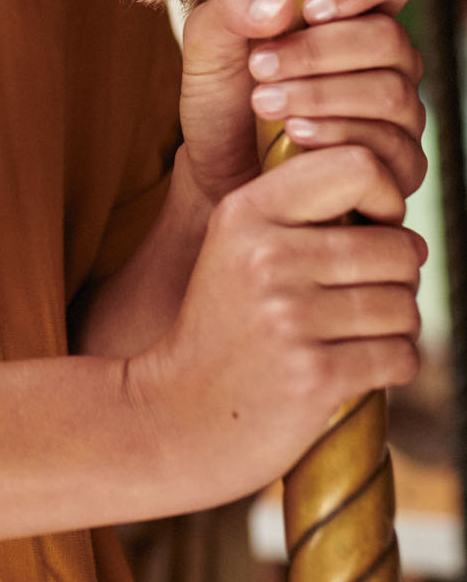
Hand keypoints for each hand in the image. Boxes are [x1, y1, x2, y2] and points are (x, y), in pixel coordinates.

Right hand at [127, 145, 424, 509]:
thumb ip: (300, 211)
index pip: (358, 167)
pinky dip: (393, 366)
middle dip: (399, 278)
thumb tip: (395, 208)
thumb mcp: (237, 247)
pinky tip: (354, 368)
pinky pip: (402, 357)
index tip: (374, 230)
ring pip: (406, 307)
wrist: (175, 413)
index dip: (387, 199)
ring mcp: (289, 317)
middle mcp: (266, 255)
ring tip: (352, 334)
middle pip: (399, 248)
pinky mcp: (314, 375)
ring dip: (395, 327)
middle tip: (364, 297)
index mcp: (246, 211)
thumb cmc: (224, 327)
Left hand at [178, 0, 426, 210]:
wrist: (217, 175)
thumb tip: (280, 6)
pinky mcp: (400, 163)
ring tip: (265, 103)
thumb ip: (232, 9)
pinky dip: (336, 136)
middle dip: (317, 51)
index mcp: (353, 12)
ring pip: (390, 92)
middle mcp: (388, 58)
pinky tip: (295, 136)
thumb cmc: (224, 101)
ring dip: (320, 95)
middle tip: (260, 66)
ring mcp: (400, 111)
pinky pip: (390, 145)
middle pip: (388, 36)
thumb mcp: (208, 46)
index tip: (311, 8)